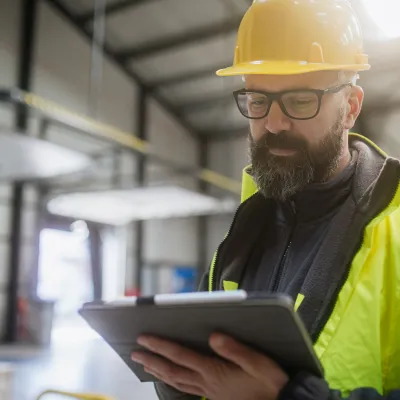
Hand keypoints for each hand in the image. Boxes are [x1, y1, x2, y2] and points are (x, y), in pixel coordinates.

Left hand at [131, 333, 288, 399]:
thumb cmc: (270, 383)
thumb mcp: (257, 362)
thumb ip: (235, 349)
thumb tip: (213, 336)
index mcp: (214, 371)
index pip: (180, 355)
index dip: (160, 346)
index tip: (144, 338)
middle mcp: (206, 383)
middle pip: (172, 371)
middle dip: (152, 360)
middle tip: (134, 353)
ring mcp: (209, 392)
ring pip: (176, 382)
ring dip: (158, 372)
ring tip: (145, 365)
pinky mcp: (214, 397)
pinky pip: (186, 389)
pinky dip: (173, 382)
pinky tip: (171, 379)